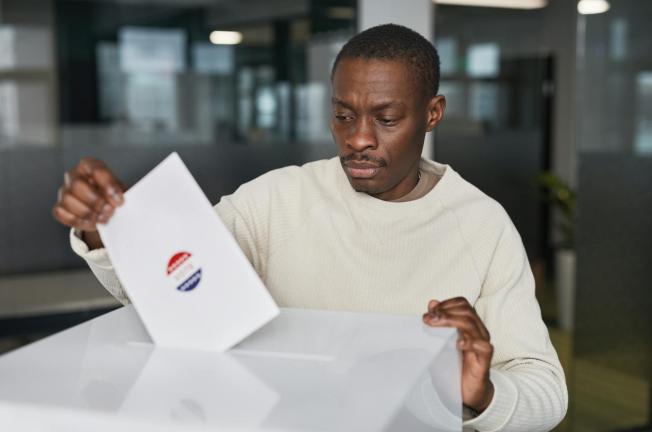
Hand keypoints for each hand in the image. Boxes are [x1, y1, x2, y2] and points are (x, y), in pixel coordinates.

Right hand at [52, 158, 125, 247]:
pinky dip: (79, 221)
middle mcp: (73, 175)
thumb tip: (119, 201)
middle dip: (95, 201)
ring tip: (103, 219)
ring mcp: (63, 190)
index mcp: (89, 165)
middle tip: (110, 211)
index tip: (119, 201)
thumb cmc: (110, 193)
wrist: (102, 204)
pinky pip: (62, 213)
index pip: (96, 170)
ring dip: (88, 213)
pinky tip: (93, 224)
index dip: (108, 185)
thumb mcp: (118, 188)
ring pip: (68, 200)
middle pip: (77, 185)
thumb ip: (119, 192)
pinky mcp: (59, 206)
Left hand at [423, 297, 493, 412]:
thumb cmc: (457, 364)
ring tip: (435, 325)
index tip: (431, 311)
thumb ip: (440, 323)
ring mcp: (483, 344)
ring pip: (472, 324)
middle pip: (466, 311)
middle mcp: (479, 331)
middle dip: (445, 312)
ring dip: (451, 322)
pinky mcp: (485, 360)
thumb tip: (432, 303)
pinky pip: (483, 346)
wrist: (471, 390)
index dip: (446, 304)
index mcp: (470, 324)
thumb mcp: (445, 341)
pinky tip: (458, 344)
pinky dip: (470, 342)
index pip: (462, 304)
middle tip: (428, 319)